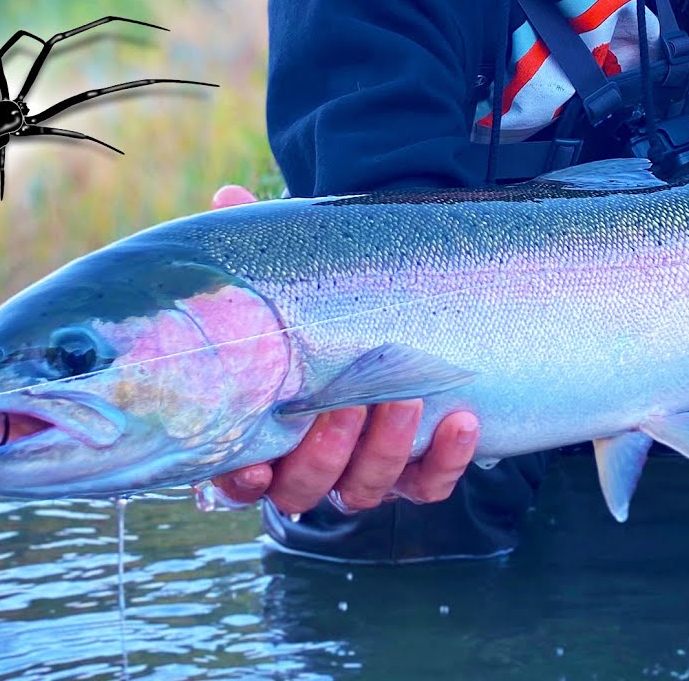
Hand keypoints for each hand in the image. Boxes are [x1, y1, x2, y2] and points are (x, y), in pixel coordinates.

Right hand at [202, 185, 481, 513]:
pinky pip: (428, 485)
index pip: (241, 478)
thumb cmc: (320, 313)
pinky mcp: (415, 473)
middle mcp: (308, 465)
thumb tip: (227, 199)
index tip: (253, 460)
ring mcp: (363, 472)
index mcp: (262, 436)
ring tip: (405, 398)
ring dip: (385, 451)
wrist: (390, 321)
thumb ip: (259, 258)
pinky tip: (461, 421)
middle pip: (306, 487)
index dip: (244, 478)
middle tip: (352, 401)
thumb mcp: (289, 287)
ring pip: (366, 489)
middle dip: (327, 452)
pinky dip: (444, 461)